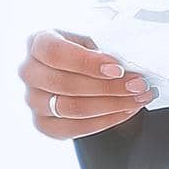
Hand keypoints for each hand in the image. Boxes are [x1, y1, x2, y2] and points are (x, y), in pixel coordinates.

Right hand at [19, 28, 157, 139]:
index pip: (55, 52)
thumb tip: (128, 62)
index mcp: (39, 42)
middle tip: (139, 85)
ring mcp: (33, 100)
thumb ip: (104, 48)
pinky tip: (125, 111)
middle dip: (109, 87)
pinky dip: (105, 121)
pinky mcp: (42, 124)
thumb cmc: (87, 53)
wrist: (79, 71)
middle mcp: (29, 71)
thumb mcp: (93, 40)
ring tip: (138, 98)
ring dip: (112, 105)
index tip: (117, 68)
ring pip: (72, 108)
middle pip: (66, 84)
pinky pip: (74, 128)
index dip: (87, 62)